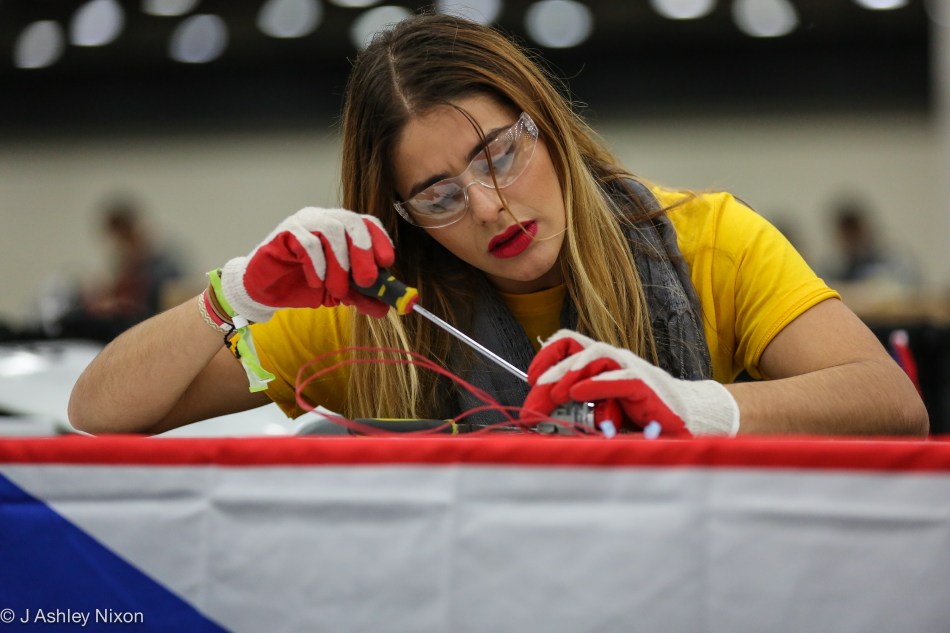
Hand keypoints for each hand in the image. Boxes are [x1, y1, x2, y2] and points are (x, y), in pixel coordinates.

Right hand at [220, 207, 394, 322]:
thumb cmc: (303, 284)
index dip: (380, 240)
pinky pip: (308, 243)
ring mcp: (304, 222)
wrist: (267, 291)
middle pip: (352, 223)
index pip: (367, 223)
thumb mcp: (338, 293)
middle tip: (366, 281)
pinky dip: (317, 265)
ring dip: (340, 264)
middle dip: (363, 252)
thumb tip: (386, 308)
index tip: (386, 263)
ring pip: (331, 231)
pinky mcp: (285, 232)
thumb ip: (361, 296)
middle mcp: (325, 219)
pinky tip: (315, 282)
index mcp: (342, 229)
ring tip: (336, 290)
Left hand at [524, 330, 738, 436]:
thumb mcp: (602, 411)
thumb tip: (542, 420)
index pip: (570, 344)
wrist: (686, 420)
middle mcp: (615, 361)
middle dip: (552, 369)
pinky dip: (597, 384)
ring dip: (571, 372)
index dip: (548, 355)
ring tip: (554, 393)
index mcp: (602, 363)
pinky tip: (579, 394)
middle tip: (534, 390)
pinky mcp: (645, 387)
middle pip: (578, 350)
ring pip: (596, 356)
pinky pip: (620, 379)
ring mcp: (631, 371)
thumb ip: (577, 411)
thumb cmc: (642, 416)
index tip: (531, 378)